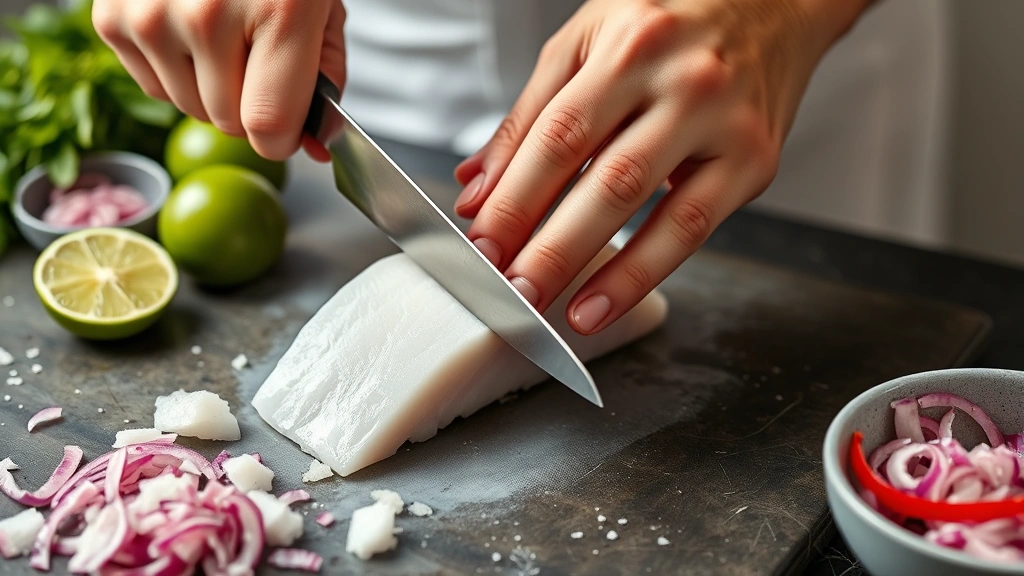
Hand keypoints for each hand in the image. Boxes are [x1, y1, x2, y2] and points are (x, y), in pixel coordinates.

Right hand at [92, 0, 345, 161]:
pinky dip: (174, 70)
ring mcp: (154, 15)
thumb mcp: (322, 10)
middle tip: (256, 57)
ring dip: (210, 88)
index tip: (286, 131)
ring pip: (188, 109)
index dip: (281, 139)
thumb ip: (323, 79)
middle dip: (249, 105)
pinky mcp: (113, 18)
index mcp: (279, 12)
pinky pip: (153, 86)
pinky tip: (189, 29)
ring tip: (223, 35)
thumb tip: (313, 142)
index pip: (268, 124)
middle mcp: (209, 14)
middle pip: (228, 123)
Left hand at [453, 0, 870, 333]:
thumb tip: (477, 190)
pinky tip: (608, 302)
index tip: (482, 243)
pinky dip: (645, 272)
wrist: (774, 2)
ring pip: (655, 209)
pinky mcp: (756, 161)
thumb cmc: (670, 22)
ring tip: (555, 310)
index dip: (515, 197)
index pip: (560, 135)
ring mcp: (727, 124)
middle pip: (606, 179)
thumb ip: (529, 116)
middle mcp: (685, 82)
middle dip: (549, 245)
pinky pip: (695, 229)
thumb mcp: (587, 41)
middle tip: (510, 290)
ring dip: (600, 272)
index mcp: (632, 45)